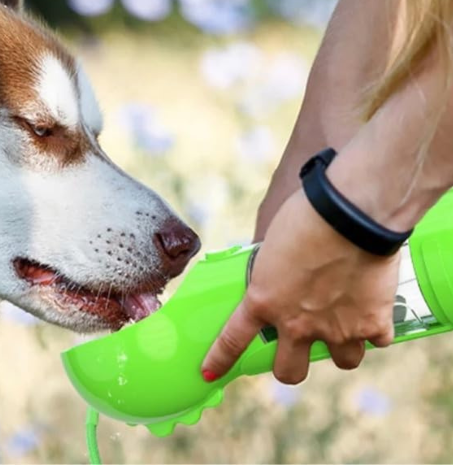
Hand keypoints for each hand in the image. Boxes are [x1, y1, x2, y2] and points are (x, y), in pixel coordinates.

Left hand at [202, 189, 399, 383]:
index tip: (210, 373)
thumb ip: (271, 268)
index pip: (233, 340)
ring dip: (343, 346)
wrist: (349, 214)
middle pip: (290, 372)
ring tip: (346, 322)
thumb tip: (275, 271)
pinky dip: (377, 327)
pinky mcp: (373, 324)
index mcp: (264, 300)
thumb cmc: (305, 216)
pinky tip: (375, 307)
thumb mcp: (272, 242)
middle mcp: (297, 324)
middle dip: (291, 365)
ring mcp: (336, 329)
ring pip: (342, 361)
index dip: (220, 360)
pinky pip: (377, 340)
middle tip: (298, 345)